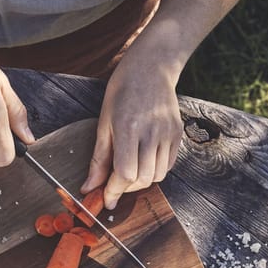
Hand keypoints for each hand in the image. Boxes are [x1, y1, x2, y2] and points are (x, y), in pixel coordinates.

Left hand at [82, 58, 182, 208]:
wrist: (152, 66)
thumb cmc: (122, 92)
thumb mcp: (103, 124)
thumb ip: (98, 160)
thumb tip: (89, 188)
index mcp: (128, 128)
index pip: (124, 174)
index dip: (113, 191)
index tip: (106, 200)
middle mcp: (152, 132)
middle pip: (141, 179)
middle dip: (125, 189)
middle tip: (114, 185)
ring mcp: (168, 133)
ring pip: (157, 176)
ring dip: (140, 182)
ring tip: (128, 171)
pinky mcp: (178, 134)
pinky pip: (168, 166)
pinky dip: (154, 171)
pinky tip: (143, 162)